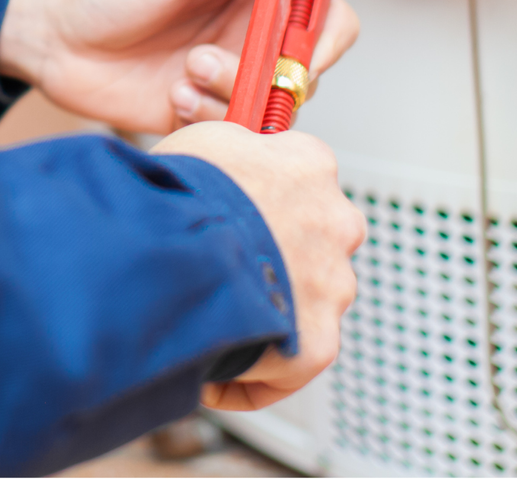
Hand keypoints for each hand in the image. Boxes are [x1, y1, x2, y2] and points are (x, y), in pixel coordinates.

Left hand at [0, 0, 359, 134]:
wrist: (55, 34)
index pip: (330, 17)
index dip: (324, 39)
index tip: (294, 48)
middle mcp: (253, 36)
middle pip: (303, 73)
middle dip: (266, 77)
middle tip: (210, 61)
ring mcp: (231, 77)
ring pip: (270, 110)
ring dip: (229, 97)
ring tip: (183, 73)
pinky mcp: (206, 114)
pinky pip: (233, 135)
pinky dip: (207, 121)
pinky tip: (172, 96)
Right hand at [151, 120, 363, 410]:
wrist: (179, 248)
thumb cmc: (183, 191)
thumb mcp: (206, 140)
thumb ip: (237, 149)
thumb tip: (235, 159)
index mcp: (310, 164)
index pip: (301, 181)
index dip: (264, 201)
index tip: (235, 216)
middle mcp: (337, 220)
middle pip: (313, 242)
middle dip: (277, 257)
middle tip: (223, 271)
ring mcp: (334, 284)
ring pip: (307, 301)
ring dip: (270, 311)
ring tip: (213, 320)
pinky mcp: (319, 343)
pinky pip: (290, 365)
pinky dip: (254, 375)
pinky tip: (212, 375)